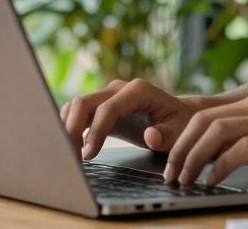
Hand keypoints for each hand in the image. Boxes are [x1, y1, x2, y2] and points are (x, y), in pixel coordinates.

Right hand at [60, 78, 197, 159]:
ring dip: (67, 129)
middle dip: (72, 129)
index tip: (88, 154)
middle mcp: (119, 89)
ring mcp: (108, 96)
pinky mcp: (101, 107)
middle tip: (70, 157)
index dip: (95, 132)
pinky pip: (78, 113)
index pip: (108, 108)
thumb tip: (150, 136)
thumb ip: (166, 135)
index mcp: (138, 91)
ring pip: (76, 106)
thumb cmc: (180, 123)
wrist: (179, 116)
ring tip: (68, 155)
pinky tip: (71, 148)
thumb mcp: (180, 131)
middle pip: (84, 102)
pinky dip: (70, 128)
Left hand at [164, 94, 247, 186]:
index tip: (172, 163)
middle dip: (181, 148)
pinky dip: (220, 166)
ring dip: (194, 158)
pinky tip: (213, 181)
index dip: (183, 139)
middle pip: (203, 121)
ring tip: (185, 181)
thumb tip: (223, 160)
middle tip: (171, 175)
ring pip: (216, 132)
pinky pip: (240, 149)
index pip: (206, 115)